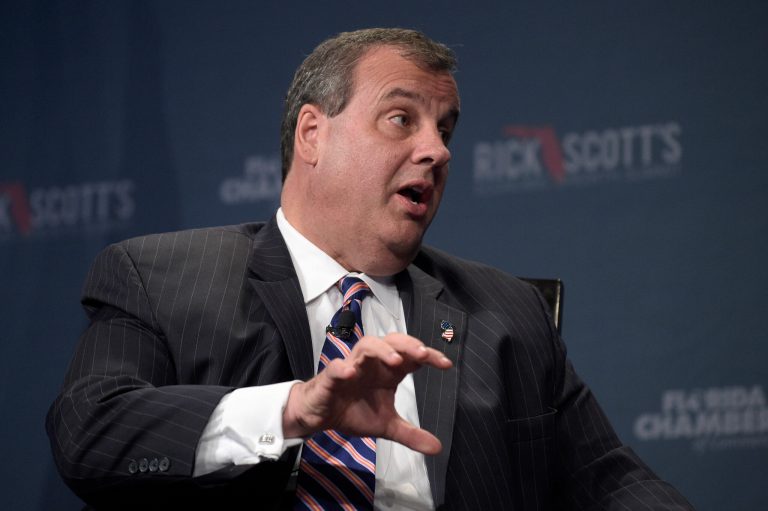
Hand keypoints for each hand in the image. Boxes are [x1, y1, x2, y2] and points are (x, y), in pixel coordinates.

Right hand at [282, 333, 451, 454]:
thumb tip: (437, 447)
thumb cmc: (353, 411)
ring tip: (395, 361)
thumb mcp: (386, 425)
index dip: (429, 355)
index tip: (446, 364)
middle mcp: (372, 364)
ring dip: (382, 350)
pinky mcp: (331, 377)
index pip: (411, 355)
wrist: (320, 416)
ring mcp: (352, 367)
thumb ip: (411, 434)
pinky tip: (351, 373)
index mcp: (387, 371)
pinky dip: (342, 367)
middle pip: (392, 341)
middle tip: (422, 355)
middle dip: (408, 344)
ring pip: (367, 345)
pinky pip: (335, 367)